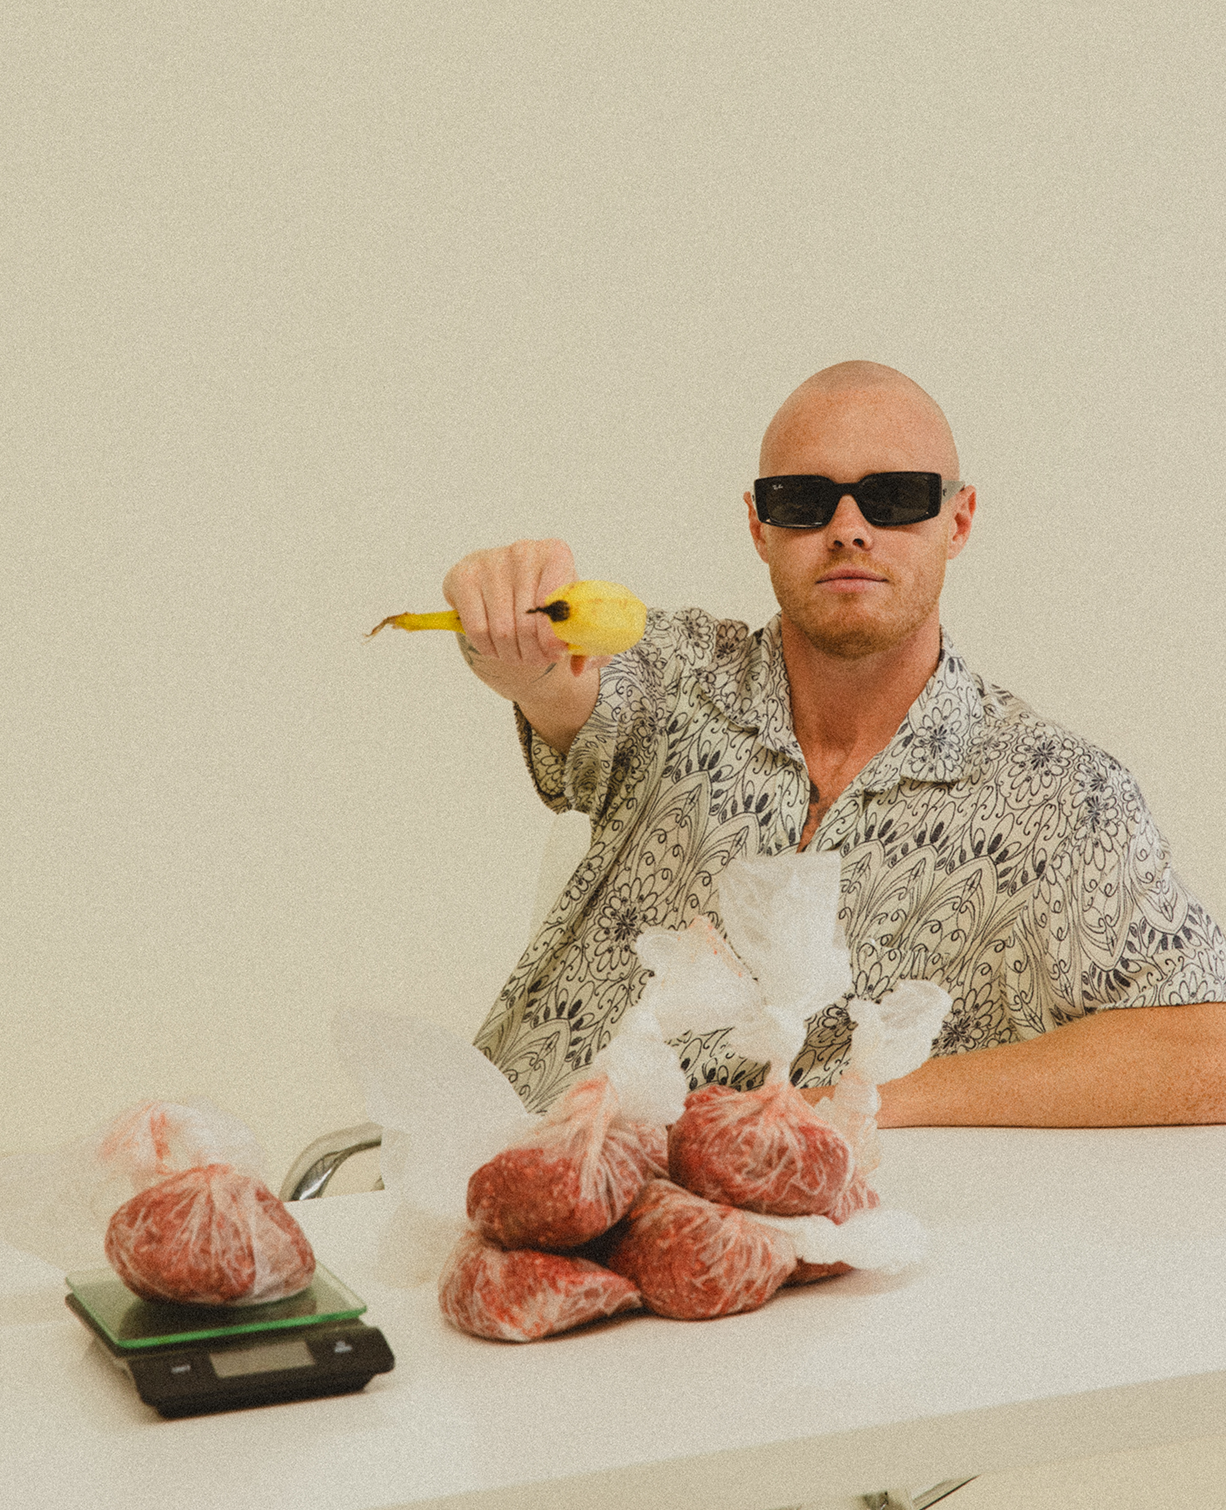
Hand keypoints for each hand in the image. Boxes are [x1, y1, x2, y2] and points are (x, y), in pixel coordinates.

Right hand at [442, 538, 608, 677]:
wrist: (512, 586)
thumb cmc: (548, 603)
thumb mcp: (575, 618)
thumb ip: (588, 644)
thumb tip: (577, 668)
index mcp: (556, 554)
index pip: (554, 605)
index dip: (555, 637)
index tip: (556, 653)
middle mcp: (523, 551)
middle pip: (527, 623)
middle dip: (534, 653)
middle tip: (537, 660)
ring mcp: (490, 561)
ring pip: (501, 630)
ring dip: (512, 654)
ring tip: (519, 655)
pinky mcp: (463, 576)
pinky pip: (476, 629)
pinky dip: (488, 648)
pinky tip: (497, 646)